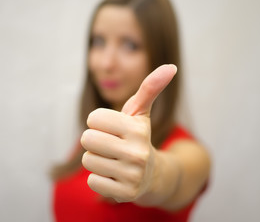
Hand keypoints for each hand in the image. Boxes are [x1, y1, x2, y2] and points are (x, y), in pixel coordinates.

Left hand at [81, 64, 176, 201]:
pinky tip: (114, 176)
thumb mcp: (141, 113)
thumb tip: (171, 66)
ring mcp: (132, 175)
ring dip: (97, 160)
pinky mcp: (125, 193)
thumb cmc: (137, 138)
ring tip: (113, 160)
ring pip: (88, 160)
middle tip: (111, 145)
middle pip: (87, 139)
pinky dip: (99, 178)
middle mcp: (137, 152)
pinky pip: (92, 181)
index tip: (111, 128)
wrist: (151, 175)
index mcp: (138, 128)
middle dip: (95, 141)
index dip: (98, 122)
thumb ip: (150, 88)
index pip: (93, 118)